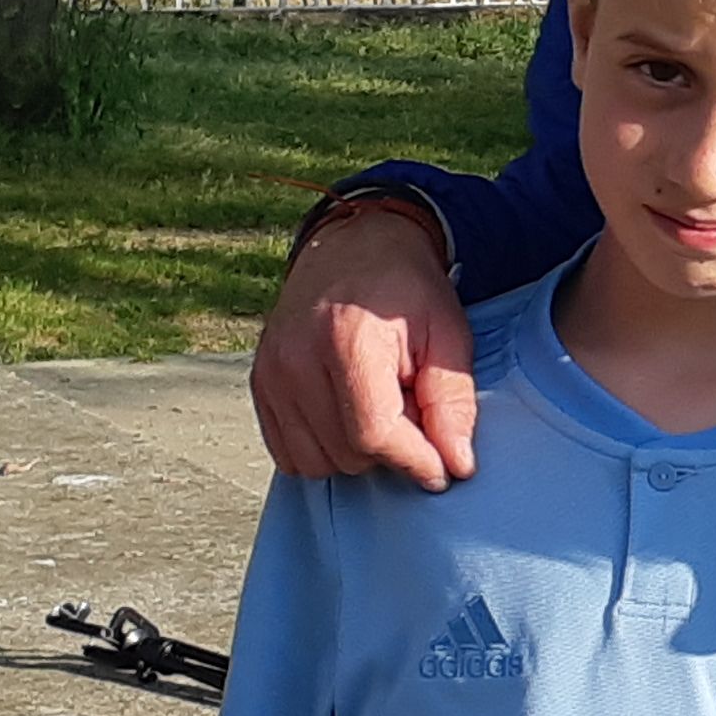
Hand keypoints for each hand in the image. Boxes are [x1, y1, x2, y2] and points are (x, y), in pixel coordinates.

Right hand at [249, 209, 478, 486]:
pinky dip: (324, 449)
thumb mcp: (448, 333)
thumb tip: (456, 465)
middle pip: (348, 454)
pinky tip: (347, 414)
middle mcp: (296, 359)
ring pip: (318, 464)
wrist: (353, 246)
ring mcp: (271, 373)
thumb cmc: (406, 288)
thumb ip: (451, 401)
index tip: (442, 468)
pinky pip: (290, 454)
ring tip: (378, 408)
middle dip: (390, 448)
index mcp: (347, 339)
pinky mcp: (259, 385)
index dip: (415, 461)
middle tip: (409, 407)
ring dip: (356, 453)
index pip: (374, 433)